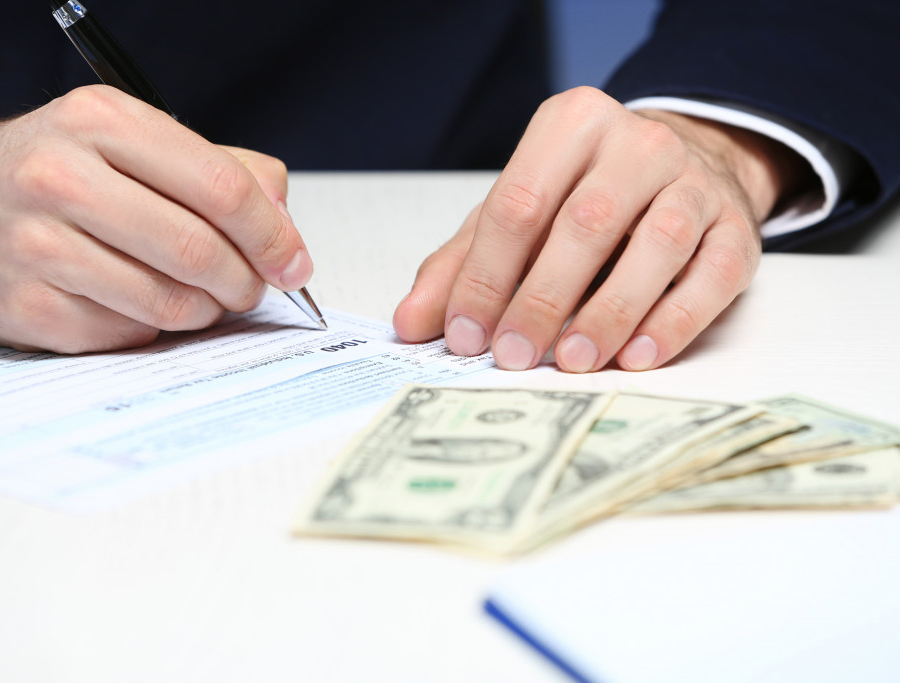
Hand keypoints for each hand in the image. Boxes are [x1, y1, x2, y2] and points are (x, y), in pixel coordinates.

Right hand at [0, 85, 310, 352]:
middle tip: (251, 289)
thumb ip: (216, 168)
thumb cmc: (45, 176)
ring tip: (199, 299)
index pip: (222, 186)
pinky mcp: (22, 307)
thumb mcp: (123, 141)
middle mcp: (62, 177)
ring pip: (169, 303)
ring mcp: (35, 246)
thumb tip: (283, 217)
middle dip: (245, 282)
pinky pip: (125, 336)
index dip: (274, 235)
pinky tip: (137, 308)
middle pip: (200, 250)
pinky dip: (149, 331)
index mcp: (101, 123)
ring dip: (203, 311)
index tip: (294, 263)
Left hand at [394, 87, 809, 371]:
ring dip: (610, 311)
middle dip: (543, 298)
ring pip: (657, 245)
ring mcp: (695, 182)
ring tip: (574, 360)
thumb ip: (461, 266)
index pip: (519, 204)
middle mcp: (638, 143)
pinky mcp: (737, 228)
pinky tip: (637, 355)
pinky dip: (674, 320)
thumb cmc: (584, 197)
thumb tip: (411, 324)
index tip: (464, 334)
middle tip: (513, 355)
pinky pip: (712, 275)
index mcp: (571, 126)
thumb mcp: (516, 216)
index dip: (486, 275)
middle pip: (586, 222)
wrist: (685, 168)